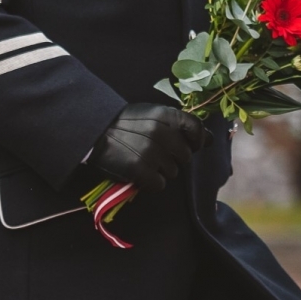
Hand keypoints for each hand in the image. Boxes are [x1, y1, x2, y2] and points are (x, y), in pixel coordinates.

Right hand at [88, 102, 205, 191]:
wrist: (90, 131)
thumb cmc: (121, 123)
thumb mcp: (150, 115)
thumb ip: (178, 124)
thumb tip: (210, 139)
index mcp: (165, 115)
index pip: (197, 129)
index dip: (196, 141)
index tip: (187, 145)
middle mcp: (161, 133)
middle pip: (185, 157)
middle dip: (173, 158)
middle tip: (152, 153)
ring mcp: (151, 152)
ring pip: (173, 172)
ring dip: (160, 170)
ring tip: (141, 160)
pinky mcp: (140, 170)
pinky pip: (159, 184)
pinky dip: (149, 182)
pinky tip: (137, 172)